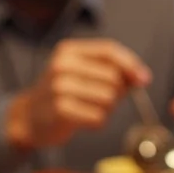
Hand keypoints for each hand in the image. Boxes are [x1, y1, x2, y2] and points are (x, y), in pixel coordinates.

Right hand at [6, 39, 150, 148]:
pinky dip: (97, 122)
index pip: (109, 50)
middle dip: (117, 93)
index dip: (131, 64)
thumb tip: (142, 77)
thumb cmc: (62, 94)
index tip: (144, 79)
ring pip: (109, 99)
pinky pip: (98, 118)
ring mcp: (60, 87)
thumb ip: (110, 70)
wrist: (29, 117)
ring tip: (88, 109)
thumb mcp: (81, 72)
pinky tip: (83, 119)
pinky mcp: (61, 110)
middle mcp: (62, 65)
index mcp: (69, 50)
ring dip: (106, 109)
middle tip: (100, 100)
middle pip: (113, 78)